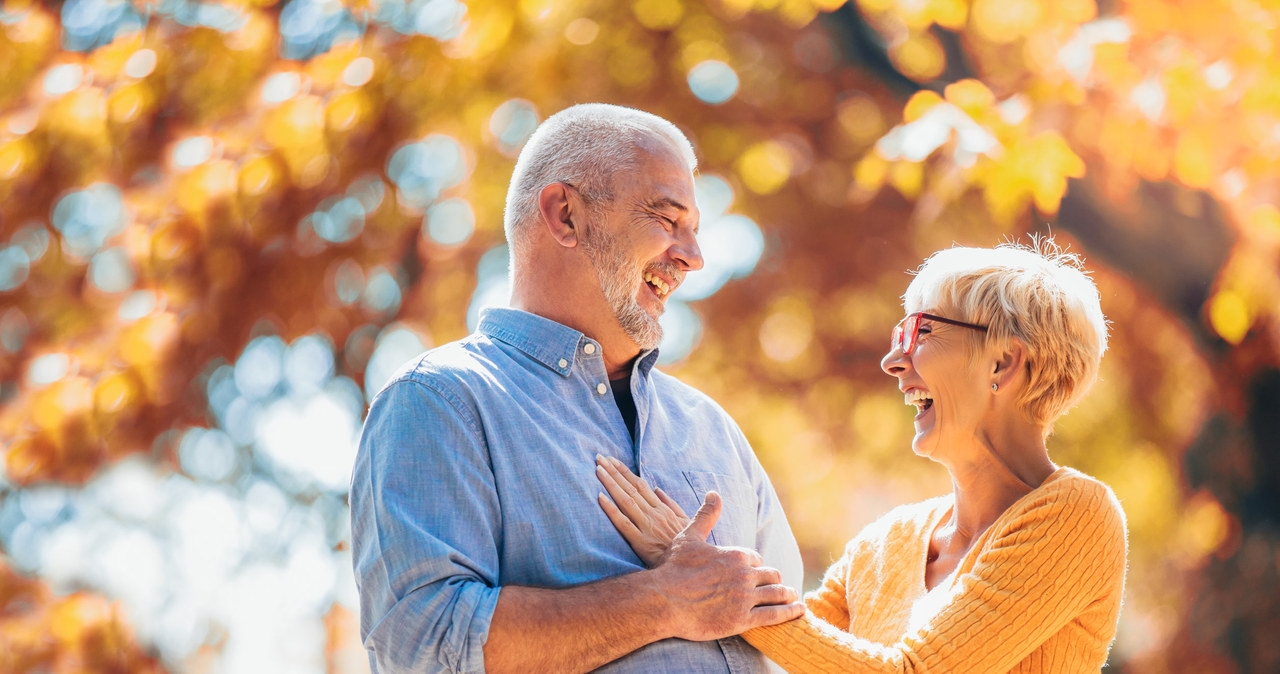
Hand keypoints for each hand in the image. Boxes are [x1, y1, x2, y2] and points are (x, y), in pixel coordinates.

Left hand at [595, 455, 688, 565]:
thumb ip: (672, 505)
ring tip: (598, 470)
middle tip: (599, 457)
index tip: (612, 461)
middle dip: (614, 471)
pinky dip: (611, 509)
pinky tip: (599, 498)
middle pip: (630, 488)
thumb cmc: (686, 548)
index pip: (640, 485)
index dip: (625, 471)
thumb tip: (658, 489)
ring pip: (625, 501)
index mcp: (662, 509)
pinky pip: (623, 523)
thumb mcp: (686, 523)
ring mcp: (646, 527)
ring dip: (611, 483)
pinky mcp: (640, 543)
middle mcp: (653, 514)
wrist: (688, 568)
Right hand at [648, 490, 804, 640]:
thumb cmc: (673, 569)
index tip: (756, 573)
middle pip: (772, 575)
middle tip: (779, 587)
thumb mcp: (689, 537)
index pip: (757, 560)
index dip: (756, 566)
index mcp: (736, 555)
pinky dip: (789, 612)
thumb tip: (713, 493)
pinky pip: (774, 615)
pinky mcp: (743, 620)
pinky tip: (798, 610)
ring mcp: (745, 598)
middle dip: (775, 580)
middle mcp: (744, 574)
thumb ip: (706, 516)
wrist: (662, 600)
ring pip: (777, 594)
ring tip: (793, 598)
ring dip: (787, 595)